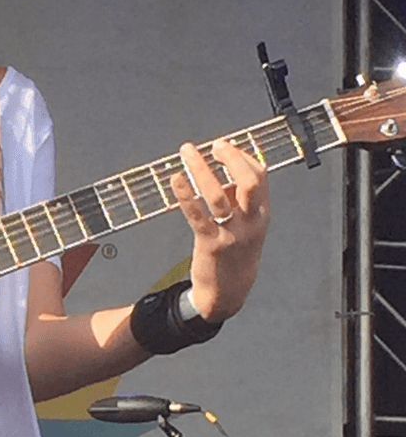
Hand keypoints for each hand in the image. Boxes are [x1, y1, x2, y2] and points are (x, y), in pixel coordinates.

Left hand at [172, 139, 269, 322]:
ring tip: (187, 152)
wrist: (229, 290)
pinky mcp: (210, 243)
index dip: (242, 156)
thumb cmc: (235, 251)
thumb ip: (236, 198)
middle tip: (214, 145)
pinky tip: (175, 179)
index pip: (260, 177)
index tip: (223, 145)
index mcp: (261, 214)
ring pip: (217, 195)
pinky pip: (196, 215)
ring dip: (201, 169)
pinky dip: (185, 194)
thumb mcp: (247, 224)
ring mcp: (231, 232)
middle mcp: (250, 222)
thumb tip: (219, 167)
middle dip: (231, 158)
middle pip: (249, 182)